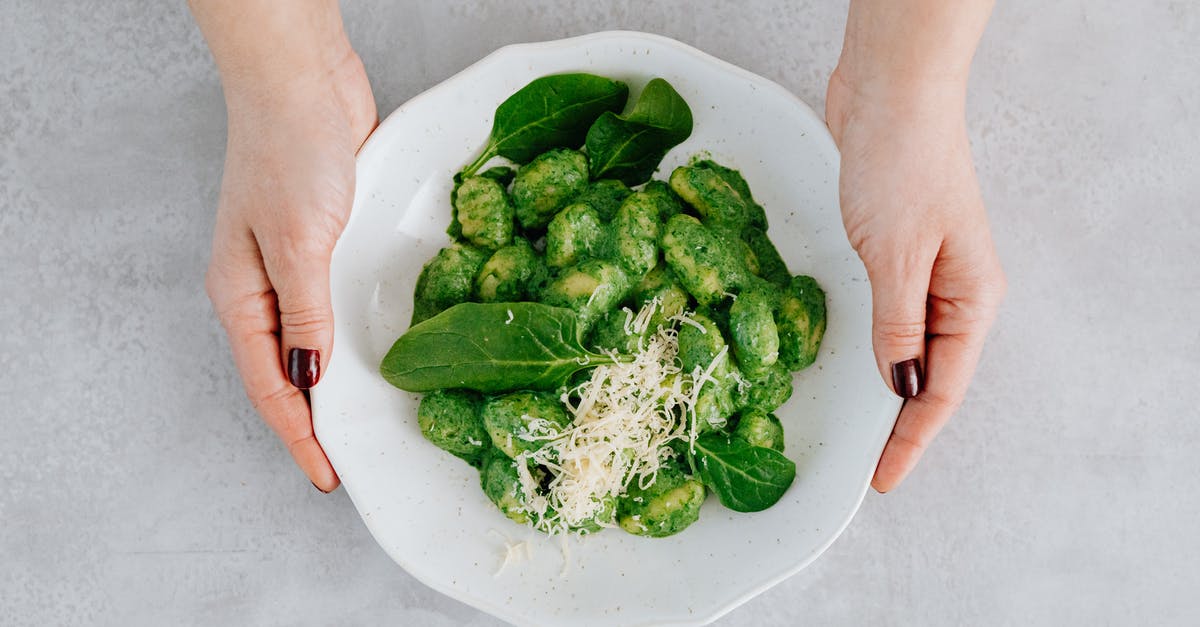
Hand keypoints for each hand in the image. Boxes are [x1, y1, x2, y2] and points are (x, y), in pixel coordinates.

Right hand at [205, 49, 376, 491]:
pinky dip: (354, 339)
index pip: (270, 386)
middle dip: (315, 423)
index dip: (299, 436)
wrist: (304, 81)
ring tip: (368, 423)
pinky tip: (378, 353)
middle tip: (352, 462)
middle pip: (289, 373)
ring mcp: (296, 266)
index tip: (329, 476)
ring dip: (338, 384)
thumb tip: (310, 380)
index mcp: (241, 295)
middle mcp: (265, 288)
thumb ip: (304, 314)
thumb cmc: (289, 151)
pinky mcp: (328, 244)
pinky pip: (337, 306)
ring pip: (315, 343)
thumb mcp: (297, 241)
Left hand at [825, 69, 1005, 492]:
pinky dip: (876, 344)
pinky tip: (859, 363)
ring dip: (889, 387)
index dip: (912, 438)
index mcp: (972, 297)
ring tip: (862, 431)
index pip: (942, 388)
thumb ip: (896, 326)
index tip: (883, 477)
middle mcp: (957, 291)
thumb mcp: (896, 256)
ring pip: (911, 347)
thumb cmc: (903, 164)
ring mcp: (928, 271)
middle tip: (869, 466)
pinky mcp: (898, 251)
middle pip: (932, 375)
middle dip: (903, 423)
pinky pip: (890, 314)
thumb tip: (899, 385)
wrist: (889, 94)